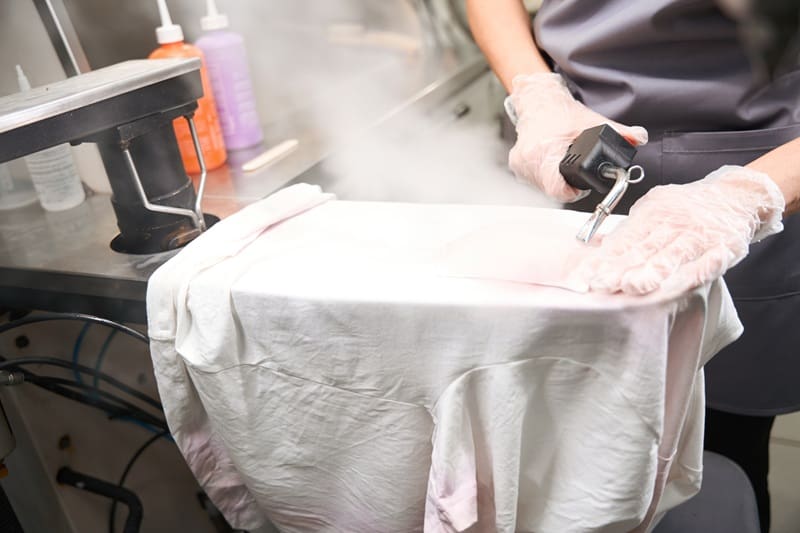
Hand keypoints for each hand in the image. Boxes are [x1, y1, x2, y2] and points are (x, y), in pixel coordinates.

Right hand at [508, 73, 648, 201]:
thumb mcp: (592, 121)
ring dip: (556, 180)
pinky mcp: (517, 166)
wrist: (536, 101)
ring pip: (542, 186)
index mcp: (544, 150)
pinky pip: (535, 179)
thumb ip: (619, 132)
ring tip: (564, 164)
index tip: (580, 187)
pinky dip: (545, 175)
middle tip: (577, 171)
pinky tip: (553, 164)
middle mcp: (528, 160)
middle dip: (568, 184)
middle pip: (552, 188)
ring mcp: (520, 165)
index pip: (556, 188)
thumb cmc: (561, 112)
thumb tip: (639, 138)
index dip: (572, 191)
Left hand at [578, 165, 784, 294]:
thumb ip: (629, 230)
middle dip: (620, 268)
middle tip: (600, 283)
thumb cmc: (689, 208)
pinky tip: (679, 284)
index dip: (604, 259)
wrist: (737, 194)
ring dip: (651, 271)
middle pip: (644, 249)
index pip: (624, 240)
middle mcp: (673, 224)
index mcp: (653, 215)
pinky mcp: (723, 247)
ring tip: (632, 286)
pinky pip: (708, 261)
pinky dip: (695, 271)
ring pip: (672, 256)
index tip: (586, 275)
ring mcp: (698, 236)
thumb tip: (597, 247)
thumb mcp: (655, 209)